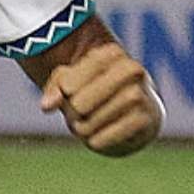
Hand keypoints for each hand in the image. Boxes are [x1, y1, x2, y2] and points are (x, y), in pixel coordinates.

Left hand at [39, 41, 163, 156]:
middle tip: (73, 117)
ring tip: (82, 129)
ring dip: (87, 126)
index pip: (81, 71)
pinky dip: (102, 139)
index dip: (68, 87)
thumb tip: (46, 106)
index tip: (66, 94)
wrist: (135, 113)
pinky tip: (95, 140)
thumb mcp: (71, 84)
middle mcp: (132, 68)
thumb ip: (56, 89)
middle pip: (88, 97)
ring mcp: (141, 93)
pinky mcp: (147, 118)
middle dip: (75, 111)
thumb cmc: (94, 94)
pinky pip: (118, 131)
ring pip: (103, 114)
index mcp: (112, 53)